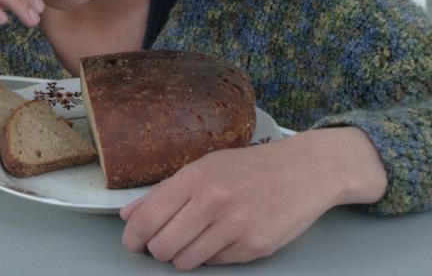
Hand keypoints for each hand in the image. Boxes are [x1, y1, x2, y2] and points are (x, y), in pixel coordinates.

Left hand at [119, 128, 386, 269]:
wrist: (303, 171)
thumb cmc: (248, 168)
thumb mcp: (204, 167)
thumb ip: (163, 192)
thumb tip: (128, 215)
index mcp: (194, 177)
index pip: (146, 218)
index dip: (132, 237)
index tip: (134, 242)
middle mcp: (212, 200)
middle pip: (162, 246)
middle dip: (158, 250)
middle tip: (166, 243)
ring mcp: (235, 226)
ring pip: (186, 261)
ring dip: (184, 256)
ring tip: (196, 240)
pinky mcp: (254, 247)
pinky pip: (216, 264)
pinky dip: (213, 256)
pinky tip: (223, 238)